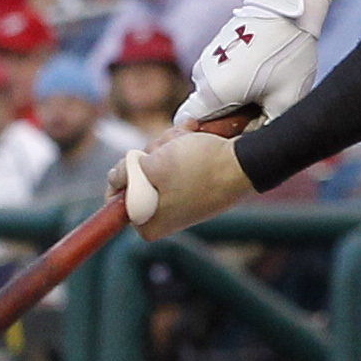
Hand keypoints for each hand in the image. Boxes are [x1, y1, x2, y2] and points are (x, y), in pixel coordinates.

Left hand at [109, 131, 252, 241]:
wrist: (245, 163)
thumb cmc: (199, 168)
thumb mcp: (152, 167)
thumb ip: (125, 172)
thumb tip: (114, 178)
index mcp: (147, 225)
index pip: (118, 195)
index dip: (126, 169)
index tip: (142, 160)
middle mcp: (163, 217)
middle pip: (139, 175)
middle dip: (153, 153)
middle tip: (172, 148)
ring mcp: (180, 201)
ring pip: (158, 163)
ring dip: (169, 144)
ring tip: (188, 139)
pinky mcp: (195, 185)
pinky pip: (178, 161)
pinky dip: (183, 145)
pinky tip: (195, 135)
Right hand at [177, 0, 330, 126]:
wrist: (288, 8)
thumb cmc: (287, 55)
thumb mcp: (286, 101)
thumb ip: (266, 130)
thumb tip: (255, 144)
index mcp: (212, 93)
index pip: (188, 126)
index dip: (208, 136)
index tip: (234, 132)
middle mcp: (202, 76)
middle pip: (205, 111)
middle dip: (228, 117)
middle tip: (261, 111)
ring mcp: (207, 59)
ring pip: (215, 91)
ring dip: (234, 97)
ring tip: (266, 89)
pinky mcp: (217, 46)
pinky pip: (221, 74)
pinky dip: (236, 80)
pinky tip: (263, 73)